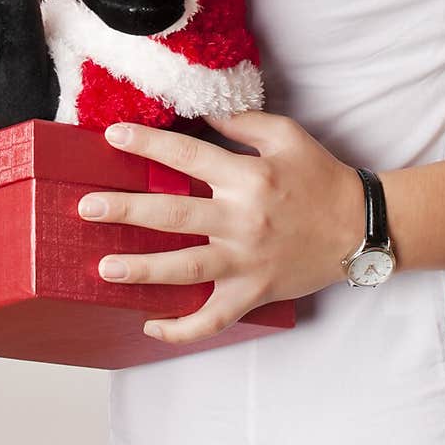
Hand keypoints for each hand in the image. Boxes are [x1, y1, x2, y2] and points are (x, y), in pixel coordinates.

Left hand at [78, 109, 364, 344]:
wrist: (358, 226)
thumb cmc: (321, 176)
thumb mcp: (287, 135)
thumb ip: (242, 124)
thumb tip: (203, 116)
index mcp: (247, 177)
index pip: (186, 155)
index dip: (146, 144)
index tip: (113, 136)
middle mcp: (241, 220)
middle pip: (173, 214)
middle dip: (125, 209)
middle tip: (86, 207)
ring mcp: (245, 261)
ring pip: (184, 270)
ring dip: (141, 269)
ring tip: (104, 267)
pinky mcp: (253, 293)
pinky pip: (212, 319)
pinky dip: (181, 329)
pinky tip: (149, 326)